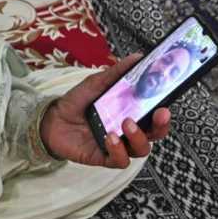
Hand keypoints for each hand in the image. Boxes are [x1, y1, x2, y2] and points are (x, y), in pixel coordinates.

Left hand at [39, 54, 171, 167]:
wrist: (52, 118)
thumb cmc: (77, 101)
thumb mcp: (96, 83)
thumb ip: (116, 73)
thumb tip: (137, 57)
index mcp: (131, 113)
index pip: (155, 117)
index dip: (164, 114)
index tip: (166, 105)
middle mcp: (127, 131)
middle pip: (154, 135)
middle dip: (160, 126)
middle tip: (158, 114)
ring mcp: (117, 145)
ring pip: (140, 150)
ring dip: (138, 137)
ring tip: (126, 123)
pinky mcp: (103, 157)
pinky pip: (119, 160)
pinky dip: (118, 150)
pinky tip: (109, 137)